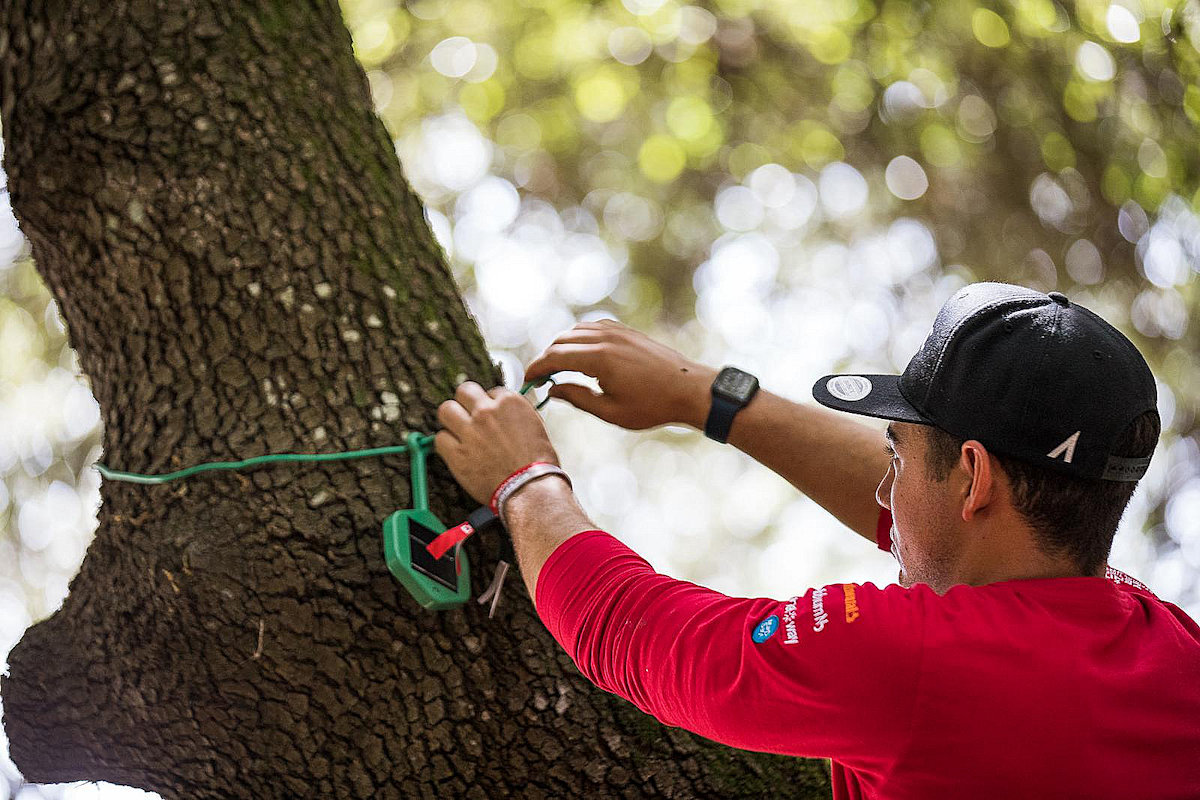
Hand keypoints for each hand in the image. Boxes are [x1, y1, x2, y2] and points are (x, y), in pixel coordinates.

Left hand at [434, 381, 561, 506]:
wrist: (530, 487)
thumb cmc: (537, 462)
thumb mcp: (535, 426)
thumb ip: (516, 413)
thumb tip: (504, 411)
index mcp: (509, 403)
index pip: (491, 392)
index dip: (491, 404)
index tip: (492, 416)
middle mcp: (486, 412)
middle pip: (464, 391)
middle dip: (466, 402)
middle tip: (469, 415)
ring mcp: (469, 432)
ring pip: (445, 410)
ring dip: (451, 420)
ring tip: (458, 431)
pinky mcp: (456, 453)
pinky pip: (439, 439)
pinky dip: (446, 445)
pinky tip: (456, 451)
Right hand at [523, 319, 715, 430]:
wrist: (689, 389)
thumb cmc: (652, 406)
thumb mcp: (611, 411)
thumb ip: (577, 398)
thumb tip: (552, 390)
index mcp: (599, 359)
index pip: (554, 357)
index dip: (536, 368)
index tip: (527, 382)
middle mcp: (605, 338)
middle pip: (561, 341)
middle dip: (545, 358)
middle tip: (540, 379)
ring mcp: (617, 331)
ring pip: (575, 331)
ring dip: (561, 346)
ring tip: (557, 368)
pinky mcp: (626, 330)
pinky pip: (592, 327)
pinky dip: (578, 338)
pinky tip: (579, 354)